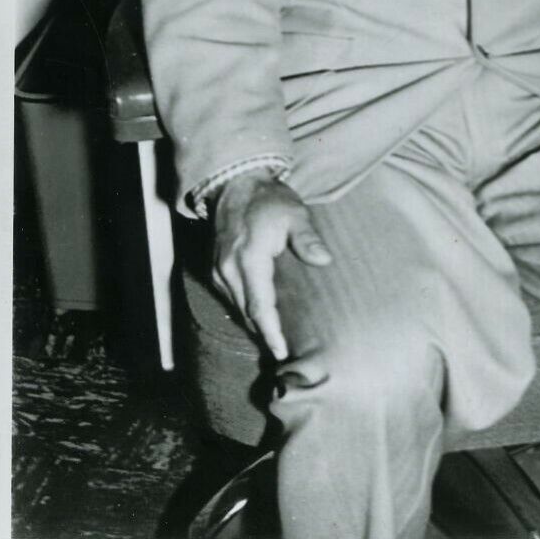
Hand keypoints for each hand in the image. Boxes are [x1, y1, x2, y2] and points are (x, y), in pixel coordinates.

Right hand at [212, 171, 330, 359]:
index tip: (281, 351)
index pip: (260, 306)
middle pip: (247, 312)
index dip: (271, 332)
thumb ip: (307, 239)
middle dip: (263, 334)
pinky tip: (259, 317)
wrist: (235, 183)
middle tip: (282, 354)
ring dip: (253, 323)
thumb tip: (323, 260)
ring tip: (273, 342)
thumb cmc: (268, 200)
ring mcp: (219, 268)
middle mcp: (229, 268)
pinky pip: (230, 296)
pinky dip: (244, 308)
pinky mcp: (216, 266)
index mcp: (250, 259)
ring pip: (236, 306)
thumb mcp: (294, 214)